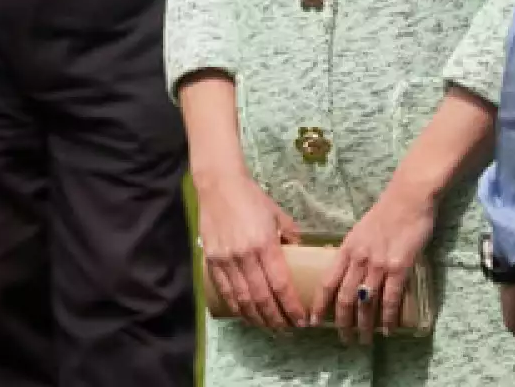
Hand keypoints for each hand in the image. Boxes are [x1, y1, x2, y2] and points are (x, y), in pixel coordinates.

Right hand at [196, 170, 306, 331]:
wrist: (219, 185)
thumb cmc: (252, 198)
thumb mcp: (277, 214)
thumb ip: (290, 235)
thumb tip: (300, 252)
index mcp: (265, 244)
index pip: (280, 285)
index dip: (291, 307)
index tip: (301, 321)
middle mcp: (245, 255)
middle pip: (262, 298)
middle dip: (276, 318)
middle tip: (287, 329)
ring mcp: (226, 260)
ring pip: (243, 299)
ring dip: (257, 318)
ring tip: (270, 328)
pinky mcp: (212, 260)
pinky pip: (225, 291)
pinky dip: (237, 307)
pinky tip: (246, 315)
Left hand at [314, 180, 437, 343]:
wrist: (408, 199)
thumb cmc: (385, 214)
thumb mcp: (360, 232)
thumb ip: (353, 252)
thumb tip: (347, 272)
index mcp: (347, 248)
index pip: (326, 282)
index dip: (319, 305)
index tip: (313, 322)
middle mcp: (359, 259)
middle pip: (344, 298)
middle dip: (342, 323)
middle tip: (344, 339)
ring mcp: (379, 264)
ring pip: (365, 303)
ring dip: (364, 325)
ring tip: (364, 340)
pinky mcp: (399, 267)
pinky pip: (391, 299)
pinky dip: (387, 318)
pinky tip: (387, 329)